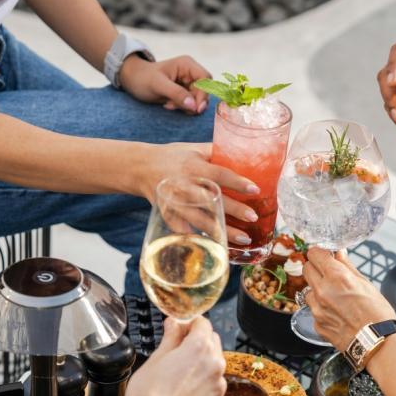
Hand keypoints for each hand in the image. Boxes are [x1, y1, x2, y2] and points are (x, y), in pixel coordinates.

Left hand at [119, 54, 210, 114]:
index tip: (197, 109)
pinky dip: (182, 107)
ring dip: (186, 106)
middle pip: (204, 91)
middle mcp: (190, 72)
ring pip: (198, 99)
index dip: (204, 94)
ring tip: (168, 105)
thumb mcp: (158, 85)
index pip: (205, 79)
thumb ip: (177, 94)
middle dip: (193, 102)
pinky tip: (168, 105)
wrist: (131, 80)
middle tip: (175, 107)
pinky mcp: (184, 92)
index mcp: (187, 65)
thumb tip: (194, 106)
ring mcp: (188, 82)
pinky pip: (190, 103)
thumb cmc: (142, 78)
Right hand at [123, 317, 226, 395]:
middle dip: (198, 340)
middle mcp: (215, 362)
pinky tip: (187, 389)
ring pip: (215, 362)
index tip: (181, 329)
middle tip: (179, 350)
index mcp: (199, 346)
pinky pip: (214, 382)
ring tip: (182, 374)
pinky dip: (205, 382)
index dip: (190, 324)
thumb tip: (175, 323)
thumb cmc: (148, 392)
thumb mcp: (157, 357)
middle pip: (212, 340)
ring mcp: (219, 382)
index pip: (203, 322)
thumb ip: (172, 336)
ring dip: (203, 362)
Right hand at [143, 143, 261, 245]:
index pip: (219, 173)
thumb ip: (217, 151)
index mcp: (194, 165)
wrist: (140, 166)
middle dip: (233, 210)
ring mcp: (174, 200)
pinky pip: (182, 228)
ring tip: (244, 239)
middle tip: (253, 217)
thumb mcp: (194, 148)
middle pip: (211, 199)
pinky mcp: (166, 213)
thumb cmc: (173, 156)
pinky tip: (214, 247)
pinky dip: (196, 238)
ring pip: (200, 219)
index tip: (255, 189)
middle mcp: (184, 183)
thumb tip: (246, 152)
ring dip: (222, 230)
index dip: (237, 182)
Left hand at [303, 247, 395, 350]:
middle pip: (306, 269)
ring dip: (317, 290)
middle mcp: (322, 291)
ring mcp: (317, 309)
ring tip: (334, 297)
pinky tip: (336, 313)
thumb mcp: (366, 283)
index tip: (325, 256)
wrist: (378, 343)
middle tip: (328, 273)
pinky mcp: (317, 324)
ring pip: (308, 291)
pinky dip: (321, 308)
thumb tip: (338, 254)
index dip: (320, 253)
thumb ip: (347, 266)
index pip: (314, 253)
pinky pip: (313, 310)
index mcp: (336, 276)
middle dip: (316, 268)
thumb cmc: (377, 313)